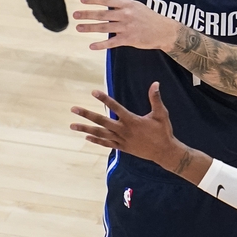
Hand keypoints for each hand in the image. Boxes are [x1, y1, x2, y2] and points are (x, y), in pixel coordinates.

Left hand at [71, 82, 185, 170]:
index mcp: (132, 121)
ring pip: (100, 134)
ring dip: (85, 129)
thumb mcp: (161, 114)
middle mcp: (123, 130)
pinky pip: (106, 143)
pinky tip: (86, 137)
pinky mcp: (122, 147)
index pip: (115, 107)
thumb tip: (155, 83)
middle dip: (87, 115)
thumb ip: (155, 99)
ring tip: (72, 126)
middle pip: (101, 121)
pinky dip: (96, 141)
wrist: (164, 152)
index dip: (104, 99)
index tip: (93, 92)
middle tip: (73, 109)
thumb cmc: (163, 132)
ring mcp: (121, 140)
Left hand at [73, 0, 177, 50]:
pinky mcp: (129, 39)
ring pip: (104, 27)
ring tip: (78, 28)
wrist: (164, 31)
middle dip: (87, 14)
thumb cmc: (150, 18)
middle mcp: (126, 14)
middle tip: (75, 15)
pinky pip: (112, 42)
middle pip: (102, 14)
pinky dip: (101, 44)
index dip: (94, 0)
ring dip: (89, 28)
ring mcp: (127, 27)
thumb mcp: (137, 6)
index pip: (107, 0)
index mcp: (127, 4)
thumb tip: (106, 4)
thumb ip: (122, 5)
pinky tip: (92, 45)